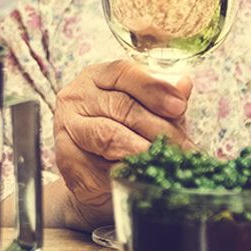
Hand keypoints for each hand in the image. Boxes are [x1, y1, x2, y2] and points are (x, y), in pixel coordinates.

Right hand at [52, 58, 190, 227]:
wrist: (95, 178)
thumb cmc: (123, 137)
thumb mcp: (147, 114)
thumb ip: (163, 101)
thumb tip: (184, 85)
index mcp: (97, 77)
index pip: (123, 72)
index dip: (153, 88)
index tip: (179, 106)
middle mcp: (77, 97)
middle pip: (120, 106)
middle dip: (158, 127)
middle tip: (184, 146)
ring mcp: (67, 127)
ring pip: (109, 135)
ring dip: (143, 150)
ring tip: (167, 160)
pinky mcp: (66, 158)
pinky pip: (99, 165)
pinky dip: (126, 171)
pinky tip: (143, 176)